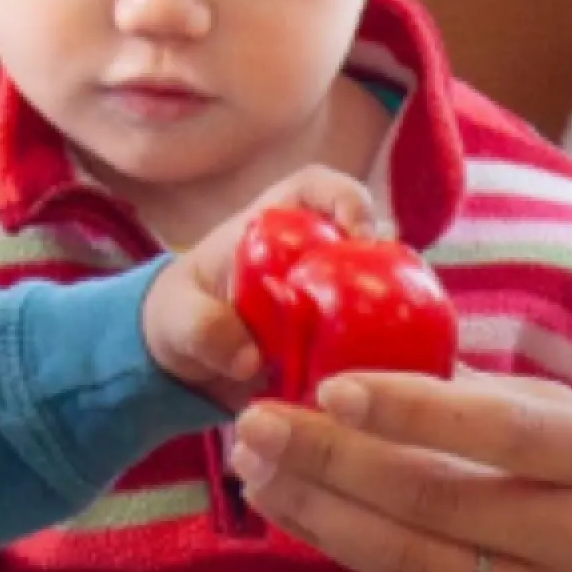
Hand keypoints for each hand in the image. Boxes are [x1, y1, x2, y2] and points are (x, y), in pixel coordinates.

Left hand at [143, 168, 388, 405]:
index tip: (355, 231)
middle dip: (387, 261)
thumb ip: (203, 327)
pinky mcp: (337, 344)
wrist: (182, 364)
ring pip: (383, 293)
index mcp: (275, 226)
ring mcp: (331, 301)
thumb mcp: (176, 319)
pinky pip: (371, 347)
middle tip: (388, 294)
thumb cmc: (178, 318)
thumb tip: (251, 361)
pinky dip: (381, 360)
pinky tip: (379, 381)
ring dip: (395, 314)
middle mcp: (315, 257)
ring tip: (394, 343)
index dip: (345, 198)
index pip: (318, 190)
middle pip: (368, 240)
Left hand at [227, 370, 571, 571]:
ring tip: (256, 469)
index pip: (502, 434)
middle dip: (334, 460)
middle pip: (438, 499)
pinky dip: (357, 549)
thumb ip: (509, 410)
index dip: (413, 412)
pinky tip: (306, 516)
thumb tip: (394, 368)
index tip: (332, 385)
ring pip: (414, 557)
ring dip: (322, 513)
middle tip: (256, 420)